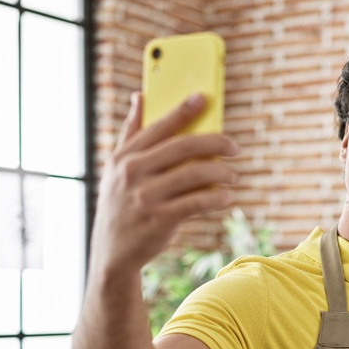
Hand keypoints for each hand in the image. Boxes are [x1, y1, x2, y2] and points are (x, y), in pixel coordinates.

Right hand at [91, 92, 239, 274]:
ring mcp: (146, 197)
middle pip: (182, 147)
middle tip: (235, 147)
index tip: (203, 98)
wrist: (112, 253)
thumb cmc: (121, 205)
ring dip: (221, 171)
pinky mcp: (160, 220)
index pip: (158, 127)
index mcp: (124, 157)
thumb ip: (130, 133)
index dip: (182, 111)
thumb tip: (139, 96)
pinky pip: (197, 202)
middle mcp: (133, 173)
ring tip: (233, 174)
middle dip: (215, 142)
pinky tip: (227, 196)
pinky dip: (216, 197)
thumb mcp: (116, 168)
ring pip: (194, 174)